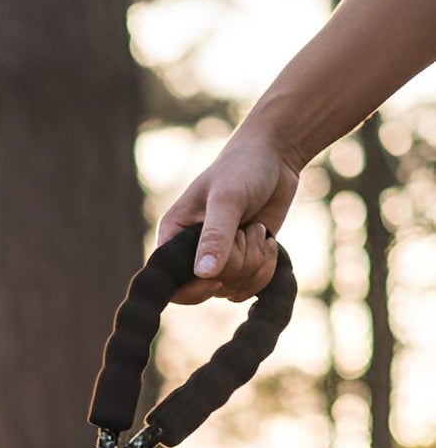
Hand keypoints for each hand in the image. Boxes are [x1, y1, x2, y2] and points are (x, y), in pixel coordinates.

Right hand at [156, 119, 298, 303]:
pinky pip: (252, 286)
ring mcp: (219, 263)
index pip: (170, 286)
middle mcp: (192, 256)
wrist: (276, 157)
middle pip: (208, 290)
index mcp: (173, 240)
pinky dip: (267, 267)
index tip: (219, 276)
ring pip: (234, 290)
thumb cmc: (242, 168)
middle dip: (236, 265)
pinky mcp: (243, 264)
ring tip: (256, 230)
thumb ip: (215, 236)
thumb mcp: (227, 198)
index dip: (194, 290)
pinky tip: (268, 241)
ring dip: (256, 262)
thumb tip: (205, 274)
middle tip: (245, 231)